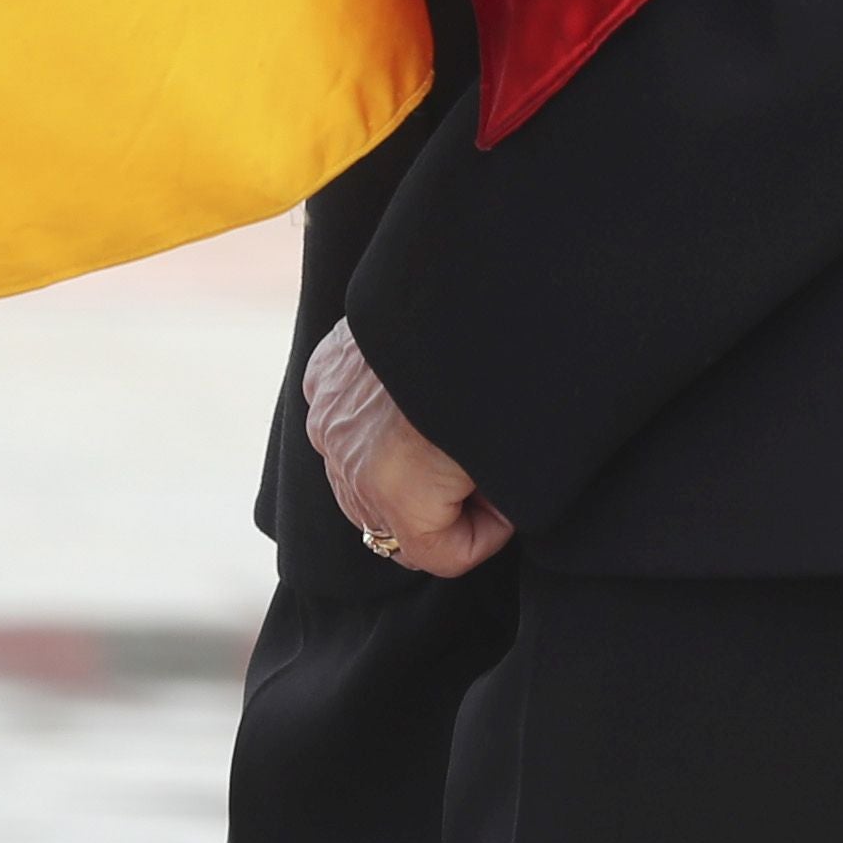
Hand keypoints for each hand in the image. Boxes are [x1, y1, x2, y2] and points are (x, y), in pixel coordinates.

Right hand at [304, 322, 511, 579]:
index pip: (438, 557)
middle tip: (481, 467)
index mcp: (394, 494)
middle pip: (391, 524)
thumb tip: (492, 504)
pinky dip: (371, 421)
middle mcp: (347, 463)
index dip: (485, 535)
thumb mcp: (519, 463)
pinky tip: (411, 398)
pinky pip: (342, 422)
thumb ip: (496, 506)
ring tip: (448, 432)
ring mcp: (327, 417)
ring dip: (401, 470)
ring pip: (359, 477)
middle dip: (438, 508)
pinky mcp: (323, 376)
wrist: (469, 285)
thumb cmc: (504, 376)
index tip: (506, 500)